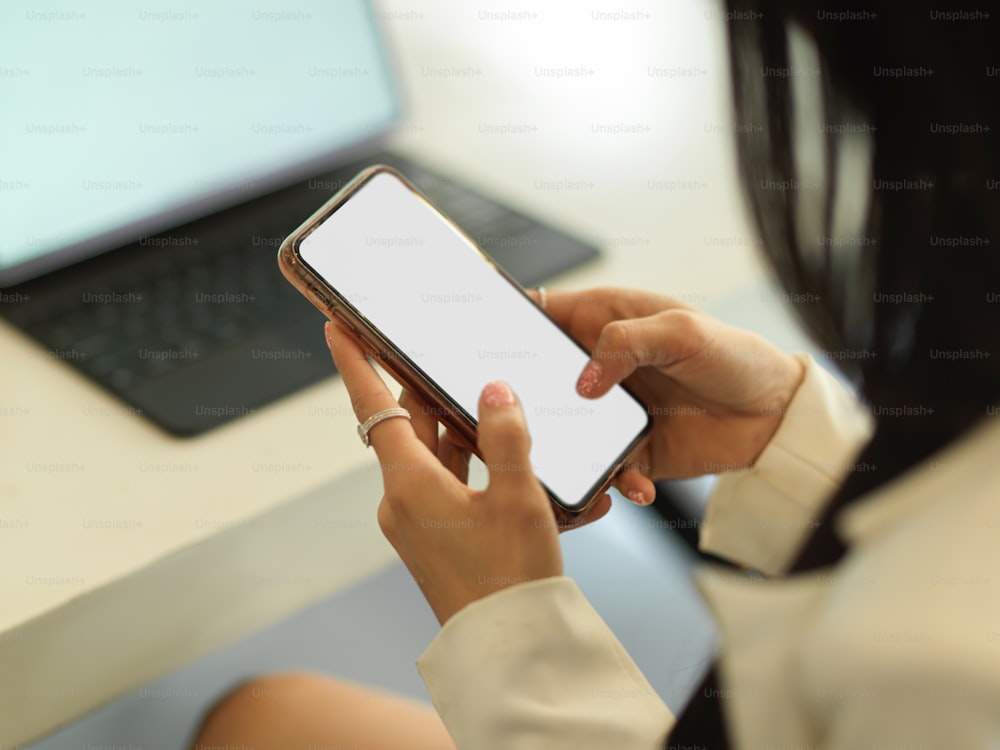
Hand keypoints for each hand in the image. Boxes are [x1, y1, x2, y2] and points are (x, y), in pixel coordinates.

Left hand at [324, 321, 609, 624]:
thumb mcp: (517, 497)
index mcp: (409, 484)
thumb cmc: (509, 578)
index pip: (374, 408)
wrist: (509, 648)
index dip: (355, 364)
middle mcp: (404, 501)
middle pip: (409, 428)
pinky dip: (475, 468)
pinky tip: (511, 461)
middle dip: (427, 393)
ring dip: (460, 431)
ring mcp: (419, 522)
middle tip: (441, 357)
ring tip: (492, 406)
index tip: (337, 328)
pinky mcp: (439, 539)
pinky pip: (451, 486)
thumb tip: (494, 392)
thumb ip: (506, 437)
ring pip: (435, 456)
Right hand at [535, 287, 805, 504]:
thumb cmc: (736, 356)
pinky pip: (605, 469)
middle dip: (524, 396)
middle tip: (511, 412)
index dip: (513, 321)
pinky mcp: (631, 451)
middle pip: (541, 378)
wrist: (777, 416)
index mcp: (607, 322)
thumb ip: (625, 343)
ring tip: (567, 462)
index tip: (487, 339)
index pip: (545, 313)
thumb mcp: (682, 331)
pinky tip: (637, 484)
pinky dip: (613, 481)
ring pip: (564, 430)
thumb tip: (583, 381)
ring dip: (562, 447)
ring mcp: (612, 411)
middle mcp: (603, 366)